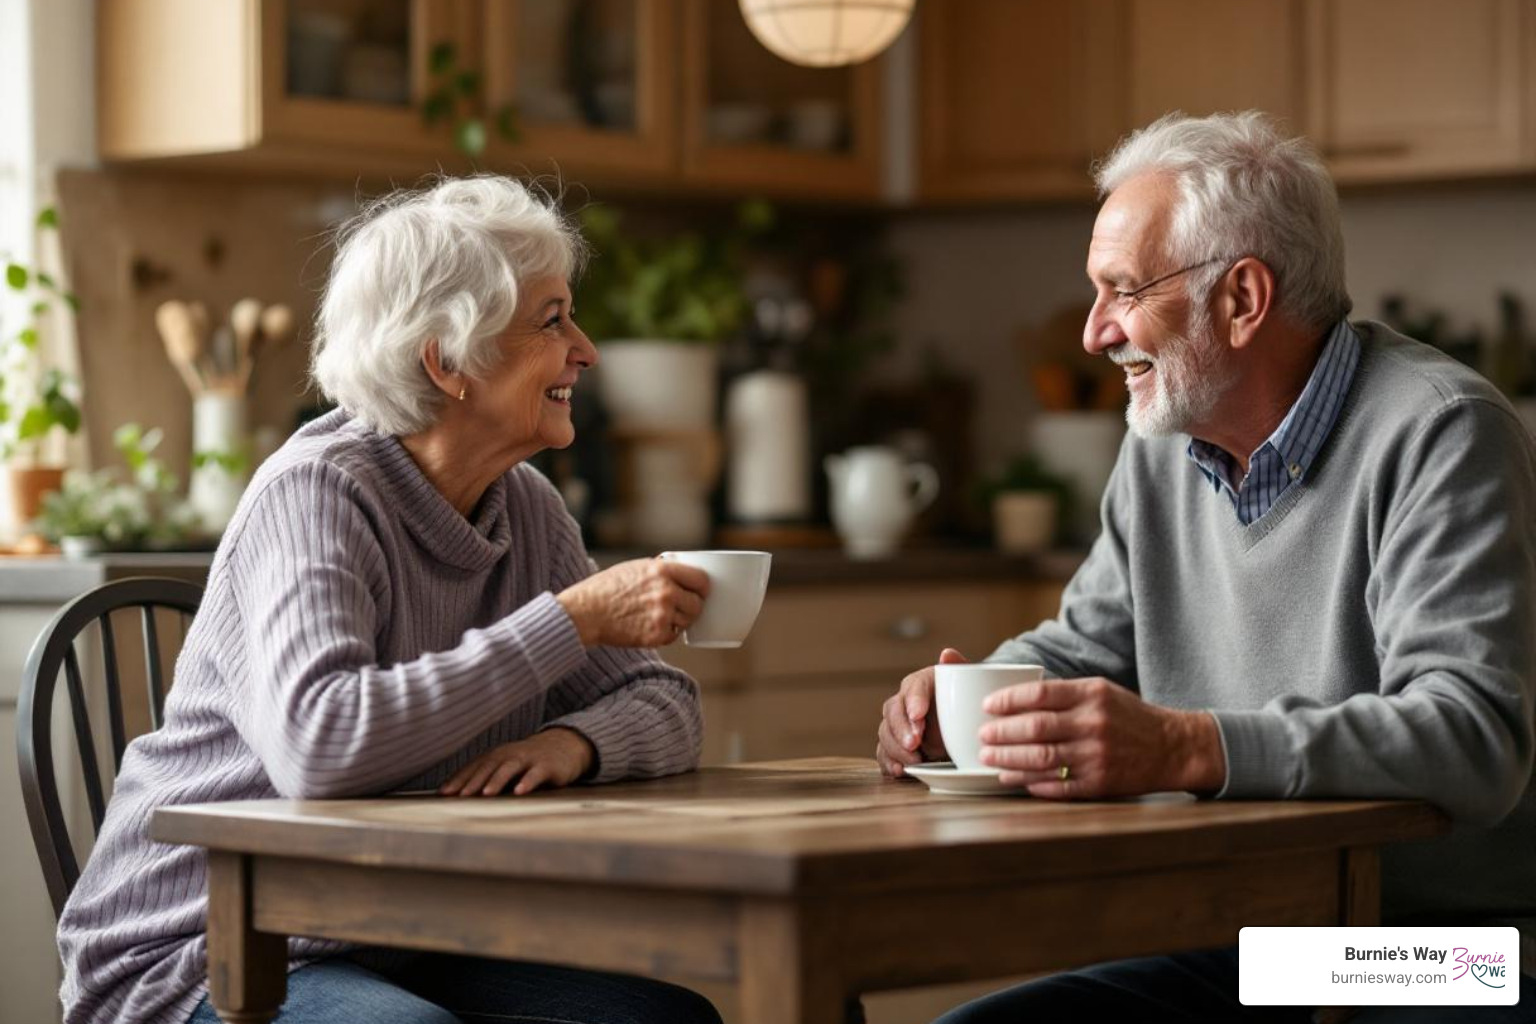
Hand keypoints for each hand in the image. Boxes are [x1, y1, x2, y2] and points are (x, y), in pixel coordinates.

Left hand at [438, 727, 595, 796]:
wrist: (564, 745)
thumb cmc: (528, 761)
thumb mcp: (507, 765)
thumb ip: (486, 776)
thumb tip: (456, 794)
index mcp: (497, 756)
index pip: (474, 767)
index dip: (459, 779)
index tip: (444, 794)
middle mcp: (510, 754)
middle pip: (488, 766)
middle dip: (473, 781)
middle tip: (460, 796)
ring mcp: (528, 758)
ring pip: (510, 768)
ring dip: (497, 780)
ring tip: (486, 794)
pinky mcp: (547, 765)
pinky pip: (536, 774)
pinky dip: (527, 782)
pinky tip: (520, 792)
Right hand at [556, 558, 709, 647]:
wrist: (585, 612)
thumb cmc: (607, 588)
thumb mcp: (636, 567)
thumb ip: (662, 570)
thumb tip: (684, 573)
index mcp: (662, 571)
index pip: (701, 580)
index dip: (703, 587)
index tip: (700, 591)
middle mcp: (666, 592)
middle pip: (697, 603)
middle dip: (692, 606)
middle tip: (681, 607)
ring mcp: (662, 615)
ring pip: (687, 621)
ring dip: (679, 620)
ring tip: (660, 616)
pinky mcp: (656, 635)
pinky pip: (673, 635)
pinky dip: (666, 633)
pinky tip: (650, 626)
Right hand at [877, 648, 968, 777]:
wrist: (966, 725)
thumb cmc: (968, 701)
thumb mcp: (970, 684)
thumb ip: (960, 668)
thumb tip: (947, 654)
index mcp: (921, 683)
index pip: (912, 687)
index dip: (914, 701)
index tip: (919, 715)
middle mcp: (904, 703)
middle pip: (893, 711)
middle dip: (901, 728)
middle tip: (915, 743)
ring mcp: (898, 726)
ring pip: (885, 733)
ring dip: (896, 748)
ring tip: (914, 761)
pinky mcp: (897, 747)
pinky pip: (884, 754)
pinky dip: (888, 763)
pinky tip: (899, 771)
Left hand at [977, 677, 1225, 797]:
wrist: (1172, 747)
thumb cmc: (1128, 716)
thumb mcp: (1101, 691)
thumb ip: (1063, 694)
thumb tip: (1015, 697)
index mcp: (1092, 695)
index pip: (1040, 694)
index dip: (1008, 700)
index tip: (987, 706)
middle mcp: (1093, 724)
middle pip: (1036, 728)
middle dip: (1002, 733)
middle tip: (982, 736)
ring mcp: (1097, 756)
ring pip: (1042, 759)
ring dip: (1009, 761)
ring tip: (989, 759)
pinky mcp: (1101, 783)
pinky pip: (1059, 786)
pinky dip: (1033, 784)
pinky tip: (1016, 781)